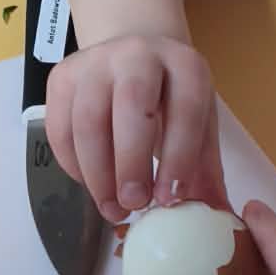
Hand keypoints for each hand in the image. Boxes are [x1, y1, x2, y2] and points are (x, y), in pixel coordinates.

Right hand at [45, 31, 225, 222]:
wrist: (134, 55)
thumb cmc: (171, 100)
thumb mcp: (200, 125)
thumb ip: (206, 173)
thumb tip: (216, 221)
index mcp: (184, 65)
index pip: (185, 107)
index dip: (179, 156)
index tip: (169, 199)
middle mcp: (139, 53)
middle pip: (132, 102)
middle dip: (132, 160)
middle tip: (134, 204)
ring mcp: (95, 61)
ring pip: (88, 118)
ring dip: (98, 172)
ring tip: (112, 207)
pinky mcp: (63, 76)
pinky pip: (59, 126)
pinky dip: (72, 164)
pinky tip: (91, 184)